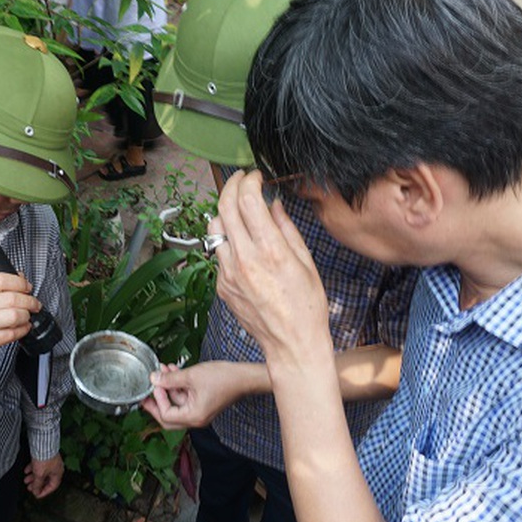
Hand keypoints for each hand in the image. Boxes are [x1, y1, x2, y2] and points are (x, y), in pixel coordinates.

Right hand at [0, 273, 41, 361]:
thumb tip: (19, 279)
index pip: (2, 280)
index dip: (21, 283)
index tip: (27, 287)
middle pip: (12, 299)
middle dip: (29, 300)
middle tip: (33, 302)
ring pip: (14, 316)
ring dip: (27, 315)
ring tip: (27, 314)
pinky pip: (11, 334)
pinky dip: (23, 329)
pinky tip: (23, 326)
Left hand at [24, 454, 63, 497]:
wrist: (43, 443)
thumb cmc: (45, 459)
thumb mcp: (39, 475)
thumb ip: (37, 485)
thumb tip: (36, 492)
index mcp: (58, 474)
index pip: (52, 487)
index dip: (44, 492)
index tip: (36, 494)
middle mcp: (55, 468)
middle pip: (46, 479)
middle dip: (36, 484)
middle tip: (29, 487)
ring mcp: (50, 462)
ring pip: (41, 472)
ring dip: (33, 477)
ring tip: (25, 480)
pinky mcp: (45, 456)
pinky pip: (39, 465)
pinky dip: (32, 469)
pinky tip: (26, 470)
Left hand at [141, 362, 251, 429]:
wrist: (244, 376)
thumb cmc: (225, 379)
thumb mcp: (191, 376)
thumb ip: (170, 379)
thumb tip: (154, 380)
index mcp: (193, 416)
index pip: (166, 415)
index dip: (157, 400)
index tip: (153, 386)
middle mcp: (196, 418)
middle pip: (169, 416)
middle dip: (158, 400)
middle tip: (147, 392)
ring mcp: (200, 411)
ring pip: (177, 403)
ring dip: (169, 387)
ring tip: (163, 370)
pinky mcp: (203, 403)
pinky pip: (186, 398)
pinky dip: (179, 386)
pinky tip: (174, 372)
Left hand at [212, 170, 331, 363]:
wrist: (292, 344)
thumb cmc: (307, 306)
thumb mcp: (306, 262)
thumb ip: (287, 228)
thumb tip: (273, 204)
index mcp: (270, 250)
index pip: (248, 201)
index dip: (249, 181)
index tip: (255, 176)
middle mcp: (245, 259)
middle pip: (224, 207)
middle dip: (231, 186)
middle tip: (240, 180)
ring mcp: (229, 273)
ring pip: (214, 227)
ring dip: (225, 212)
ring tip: (239, 210)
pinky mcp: (222, 285)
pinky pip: (218, 253)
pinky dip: (228, 241)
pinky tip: (243, 245)